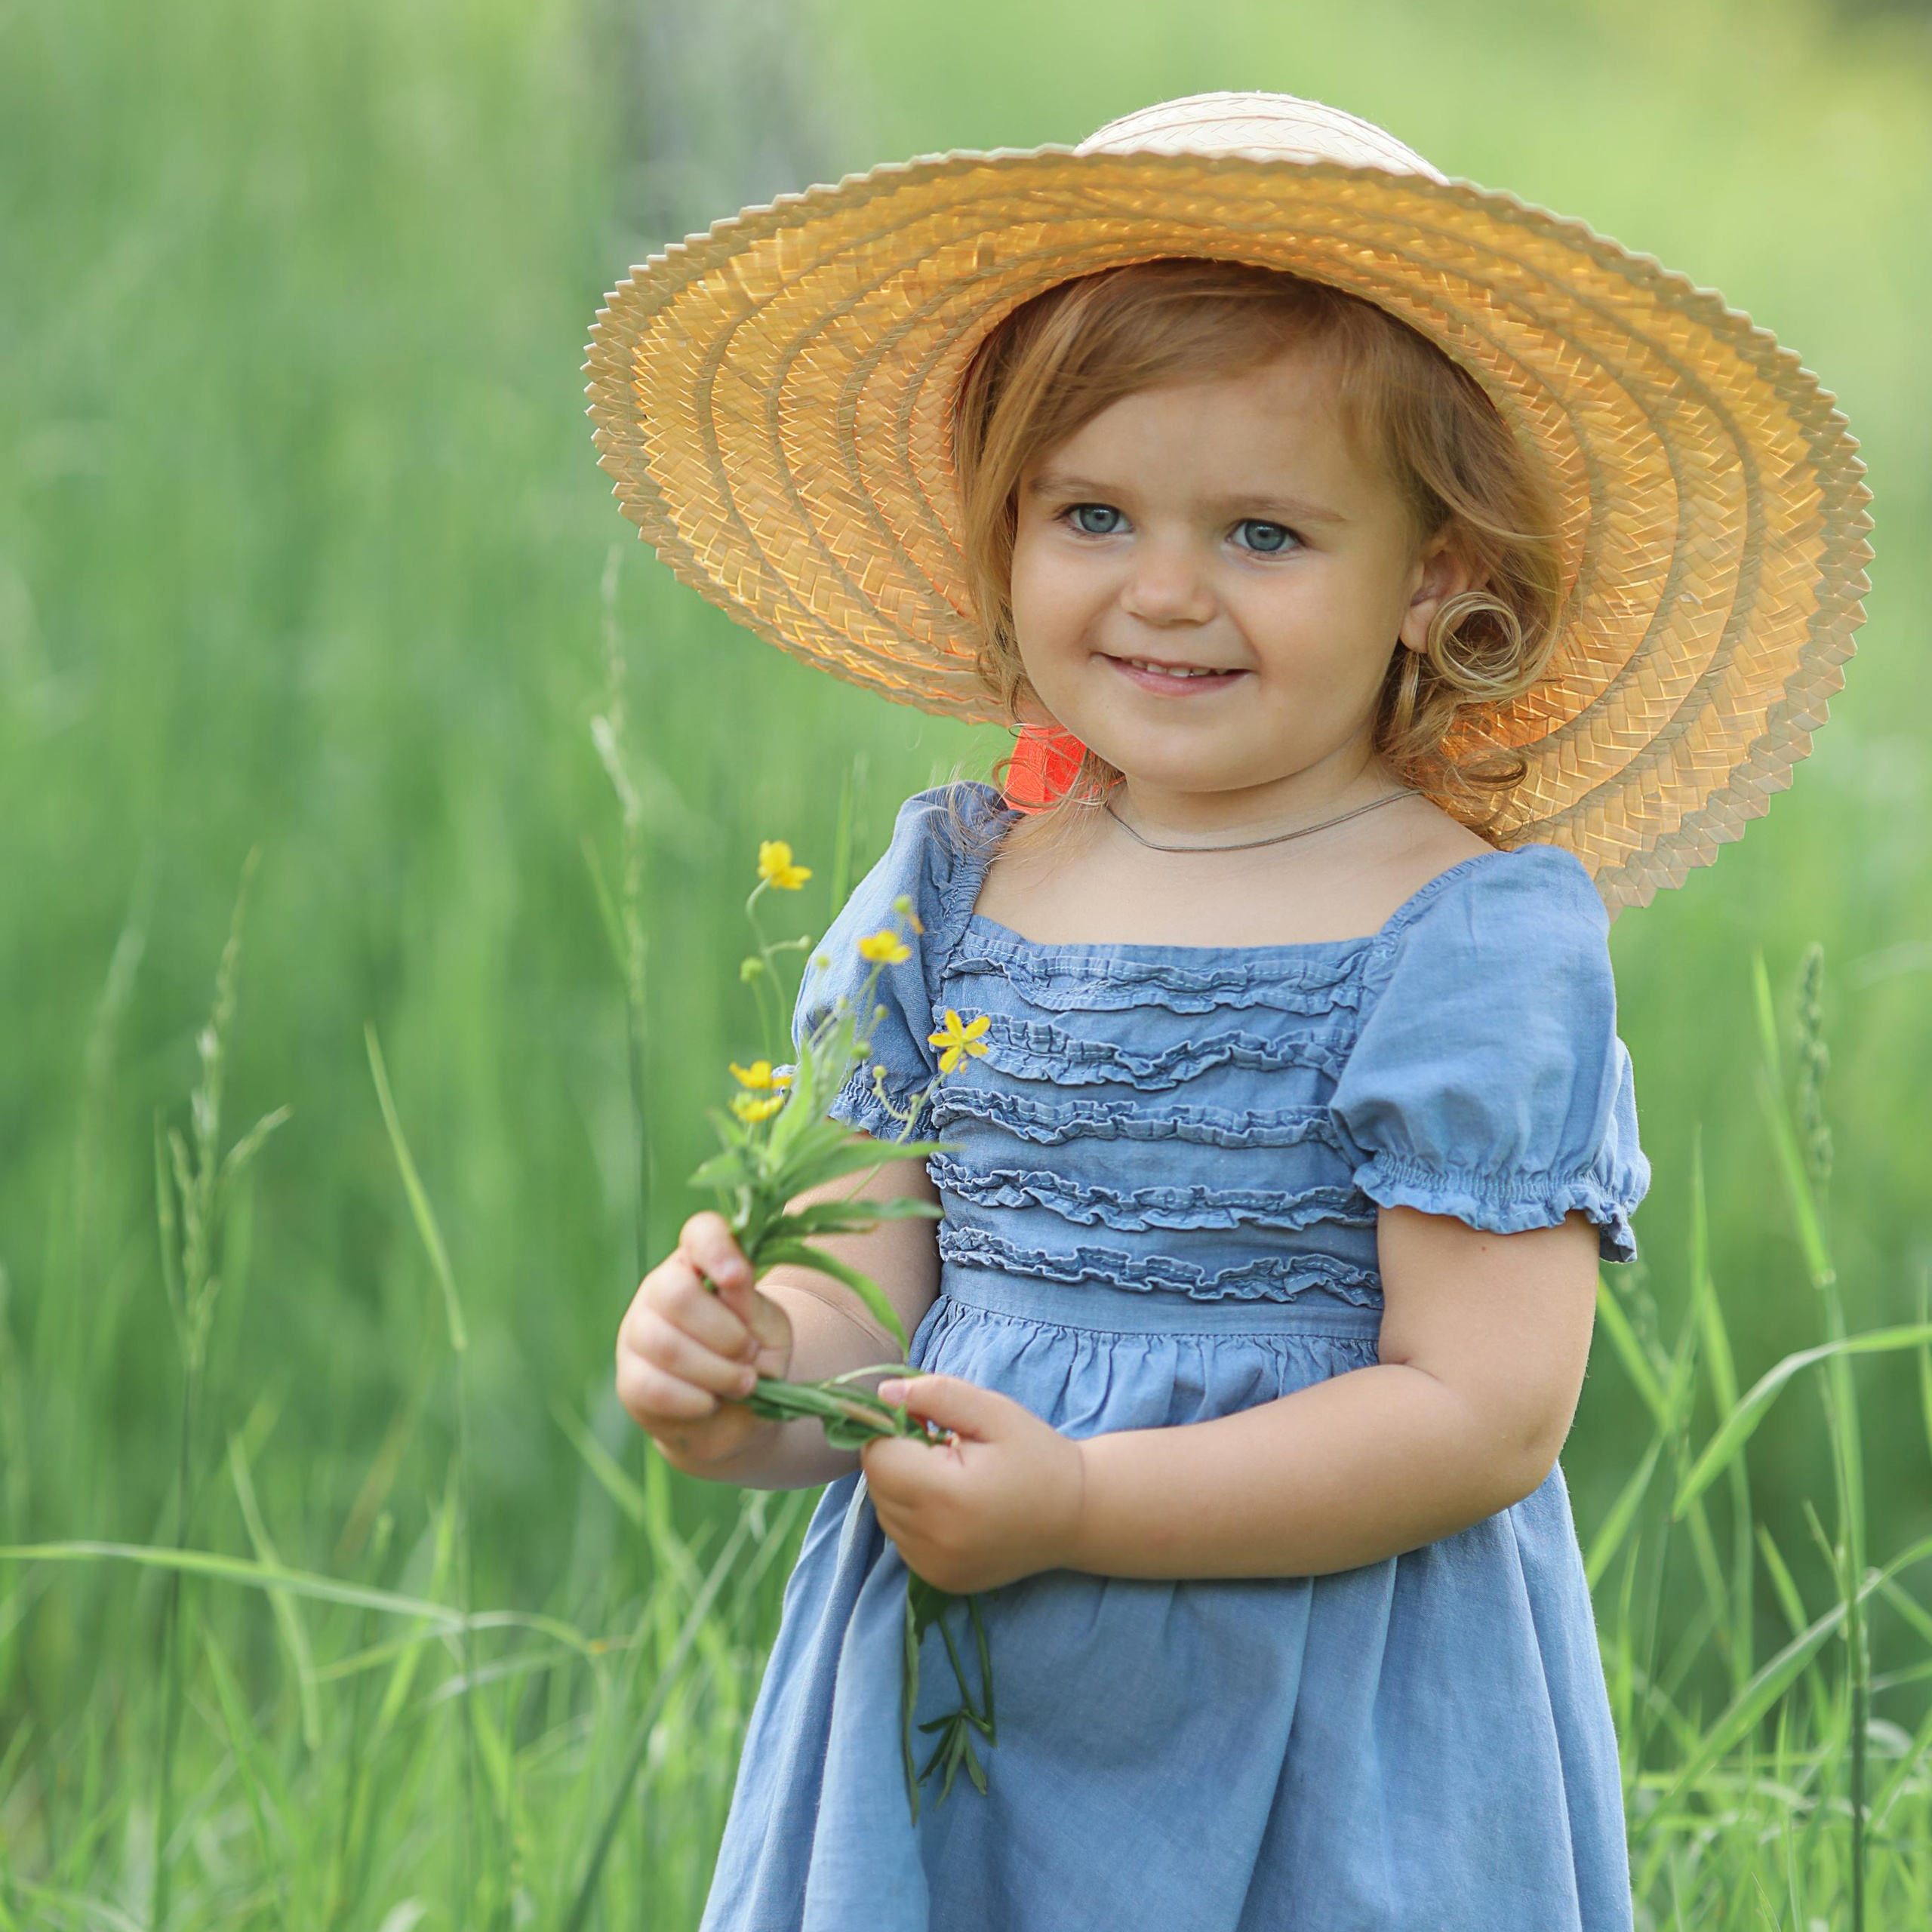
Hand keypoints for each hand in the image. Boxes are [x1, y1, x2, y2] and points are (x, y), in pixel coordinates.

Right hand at [616, 1211, 792, 1468]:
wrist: (739, 1417)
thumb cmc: (756, 1361)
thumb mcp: (770, 1331)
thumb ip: (752, 1307)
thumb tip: (733, 1280)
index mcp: (700, 1264)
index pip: (700, 1232)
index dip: (716, 1249)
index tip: (737, 1278)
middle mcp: (660, 1288)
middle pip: (674, 1292)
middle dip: (724, 1333)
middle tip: (749, 1354)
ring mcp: (637, 1333)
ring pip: (665, 1344)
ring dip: (717, 1371)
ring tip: (744, 1384)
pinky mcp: (629, 1379)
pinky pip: (654, 1387)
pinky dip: (694, 1400)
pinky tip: (711, 1402)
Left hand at [860, 1374, 1086, 1593]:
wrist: (1077, 1515)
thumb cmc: (1036, 1455)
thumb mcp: (993, 1411)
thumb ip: (936, 1395)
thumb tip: (883, 1394)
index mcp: (947, 1495)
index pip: (877, 1456)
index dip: (892, 1430)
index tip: (926, 1423)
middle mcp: (933, 1540)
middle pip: (877, 1484)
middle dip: (898, 1457)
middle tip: (943, 1447)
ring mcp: (933, 1567)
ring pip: (884, 1512)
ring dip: (903, 1487)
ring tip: (951, 1476)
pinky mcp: (938, 1580)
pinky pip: (901, 1538)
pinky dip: (914, 1517)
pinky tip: (952, 1506)